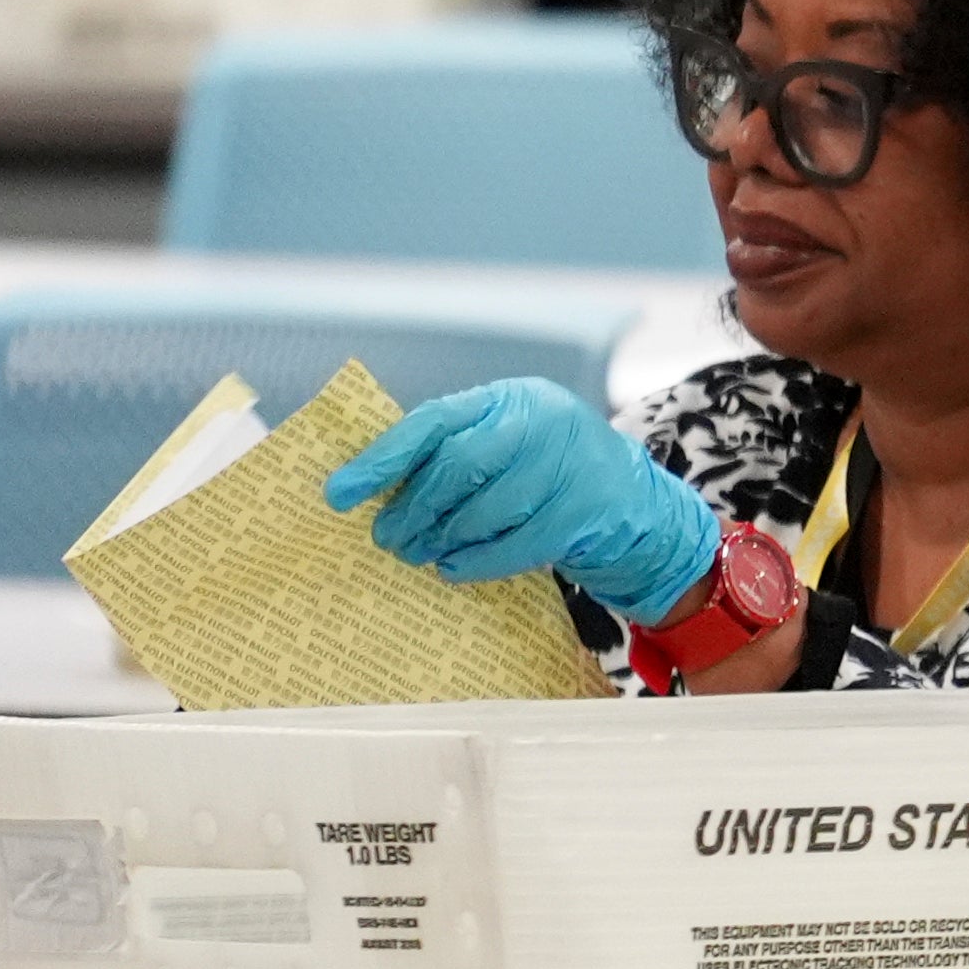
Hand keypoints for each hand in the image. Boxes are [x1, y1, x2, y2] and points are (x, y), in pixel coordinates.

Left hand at [325, 378, 723, 620]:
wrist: (629, 499)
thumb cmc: (544, 472)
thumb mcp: (504, 443)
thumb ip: (451, 452)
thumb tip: (366, 486)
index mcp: (511, 399)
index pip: (434, 420)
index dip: (382, 458)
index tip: (339, 493)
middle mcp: (542, 422)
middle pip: (457, 467)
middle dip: (411, 508)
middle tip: (385, 537)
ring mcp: (568, 466)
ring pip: (483, 509)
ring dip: (440, 539)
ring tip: (418, 553)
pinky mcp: (583, 512)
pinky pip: (512, 545)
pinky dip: (473, 562)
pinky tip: (452, 568)